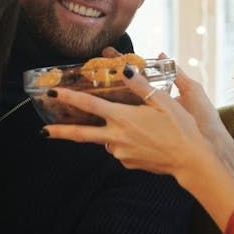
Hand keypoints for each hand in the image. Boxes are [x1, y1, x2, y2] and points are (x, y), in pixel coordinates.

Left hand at [44, 57, 233, 229]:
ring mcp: (121, 153)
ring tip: (135, 127)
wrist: (191, 161)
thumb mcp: (163, 102)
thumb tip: (125, 70)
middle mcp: (117, 138)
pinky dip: (124, 141)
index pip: (89, 105)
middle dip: (61, 131)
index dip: (69, 97)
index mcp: (123, 118)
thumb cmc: (181, 128)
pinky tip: (143, 138)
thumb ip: (140, 86)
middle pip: (82, 134)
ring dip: (110, 132)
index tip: (53, 92)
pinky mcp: (128, 164)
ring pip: (107, 139)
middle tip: (42, 131)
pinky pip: (120, 149)